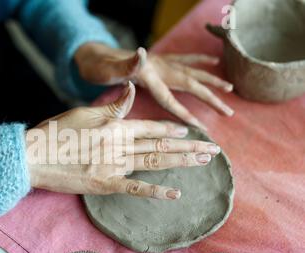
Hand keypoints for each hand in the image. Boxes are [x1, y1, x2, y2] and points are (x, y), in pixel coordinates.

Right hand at [26, 82, 220, 198]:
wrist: (35, 156)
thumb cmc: (56, 132)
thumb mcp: (85, 112)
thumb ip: (113, 105)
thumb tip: (132, 88)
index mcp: (115, 126)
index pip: (150, 128)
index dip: (171, 130)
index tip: (189, 132)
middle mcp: (120, 145)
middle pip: (160, 146)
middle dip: (189, 147)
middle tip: (213, 150)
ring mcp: (114, 165)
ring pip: (154, 163)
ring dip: (181, 162)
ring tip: (203, 162)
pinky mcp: (105, 183)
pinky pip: (135, 188)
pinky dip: (156, 191)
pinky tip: (175, 193)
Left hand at [75, 43, 233, 129]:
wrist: (93, 54)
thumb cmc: (98, 67)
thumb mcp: (107, 69)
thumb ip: (125, 65)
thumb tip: (142, 53)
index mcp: (147, 75)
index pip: (169, 98)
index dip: (184, 113)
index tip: (200, 128)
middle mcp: (158, 67)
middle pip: (189, 83)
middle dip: (210, 98)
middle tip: (229, 111)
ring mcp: (160, 62)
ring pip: (191, 71)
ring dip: (211, 80)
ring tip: (230, 87)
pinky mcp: (159, 60)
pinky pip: (184, 59)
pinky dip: (200, 60)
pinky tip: (214, 61)